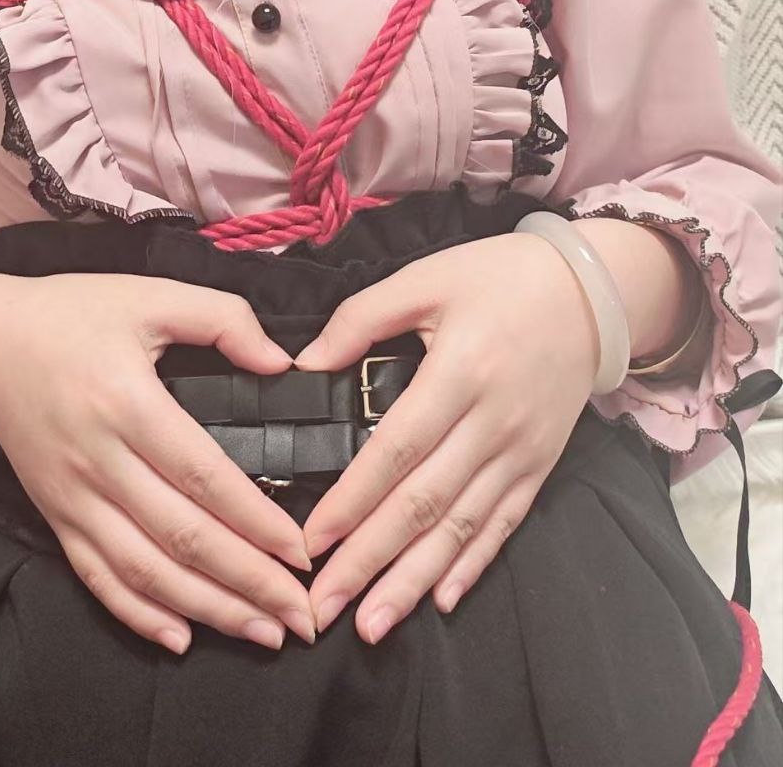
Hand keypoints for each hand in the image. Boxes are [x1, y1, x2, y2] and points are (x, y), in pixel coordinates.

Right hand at [0, 272, 317, 653]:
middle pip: (182, 537)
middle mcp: (98, 460)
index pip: (204, 478)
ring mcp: (72, 496)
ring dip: (209, 609)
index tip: (303, 554)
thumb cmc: (70, 314)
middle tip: (302, 615)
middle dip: (250, 584)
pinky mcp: (55, 515)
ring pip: (145, 571)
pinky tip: (181, 638)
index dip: (256, 522)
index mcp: (127, 402)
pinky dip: (139, 614)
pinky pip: (97, 577)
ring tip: (264, 633)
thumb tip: (281, 363)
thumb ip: (222, 319)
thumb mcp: (149, 293)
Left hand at [292, 231, 599, 642]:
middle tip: (322, 610)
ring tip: (372, 623)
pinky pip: (504, 524)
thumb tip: (305, 365)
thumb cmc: (499, 277)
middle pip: (424, 504)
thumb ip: (362, 317)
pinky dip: (473, 565)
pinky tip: (441, 599)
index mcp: (461, 372)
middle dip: (369, 561)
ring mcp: (522, 451)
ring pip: (462, 528)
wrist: (593, 290)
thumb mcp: (427, 278)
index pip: (396, 450)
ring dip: (414, 580)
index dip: (352, 501)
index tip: (310, 543)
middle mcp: (494, 423)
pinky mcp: (540, 466)